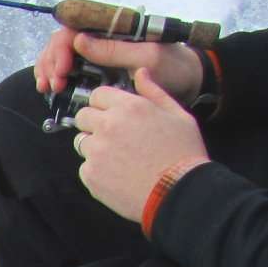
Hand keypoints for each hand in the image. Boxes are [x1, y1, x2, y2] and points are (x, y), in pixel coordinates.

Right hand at [34, 28, 205, 103]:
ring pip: (60, 53)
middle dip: (51, 61)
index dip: (61, 48)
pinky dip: (55, 76)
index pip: (73, 27)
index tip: (63, 70)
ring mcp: (98, 53)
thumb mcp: (146, 58)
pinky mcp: (97, 69)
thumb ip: (114, 50)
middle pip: (61, 41)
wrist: (191, 82)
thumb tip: (78, 41)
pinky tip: (50, 88)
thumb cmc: (174, 67)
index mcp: (112, 27)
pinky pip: (68, 68)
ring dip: (48, 69)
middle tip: (52, 85)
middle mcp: (101, 36)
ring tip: (48, 88)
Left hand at [71, 69, 208, 222]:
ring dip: (96, 147)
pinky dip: (98, 171)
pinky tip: (119, 176)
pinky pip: (85, 167)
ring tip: (121, 159)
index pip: (97, 95)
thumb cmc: (184, 154)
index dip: (105, 104)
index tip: (114, 115)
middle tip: (116, 138)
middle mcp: (107, 125)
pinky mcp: (90, 175)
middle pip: (83, 116)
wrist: (181, 194)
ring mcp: (96, 151)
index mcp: (128, 107)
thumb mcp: (179, 116)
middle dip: (95, 124)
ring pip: (82, 142)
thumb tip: (140, 72)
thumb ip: (154, 92)